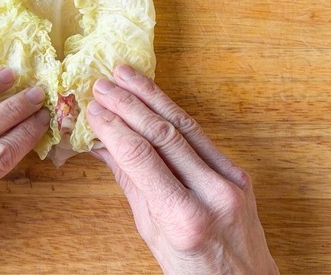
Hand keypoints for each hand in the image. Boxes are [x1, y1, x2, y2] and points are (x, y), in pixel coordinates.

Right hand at [87, 65, 277, 274]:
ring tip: (125, 75)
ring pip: (185, 125)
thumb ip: (131, 184)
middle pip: (163, 134)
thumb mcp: (151, 233)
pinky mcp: (238, 172)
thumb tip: (101, 146)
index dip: (113, 128)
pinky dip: (173, 113)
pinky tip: (154, 97)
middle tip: (101, 84)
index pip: (141, 157)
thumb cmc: (193, 271)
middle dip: (129, 103)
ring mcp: (230, 180)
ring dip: (151, 96)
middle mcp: (212, 193)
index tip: (93, 109)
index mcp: (184, 217)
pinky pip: (201, 136)